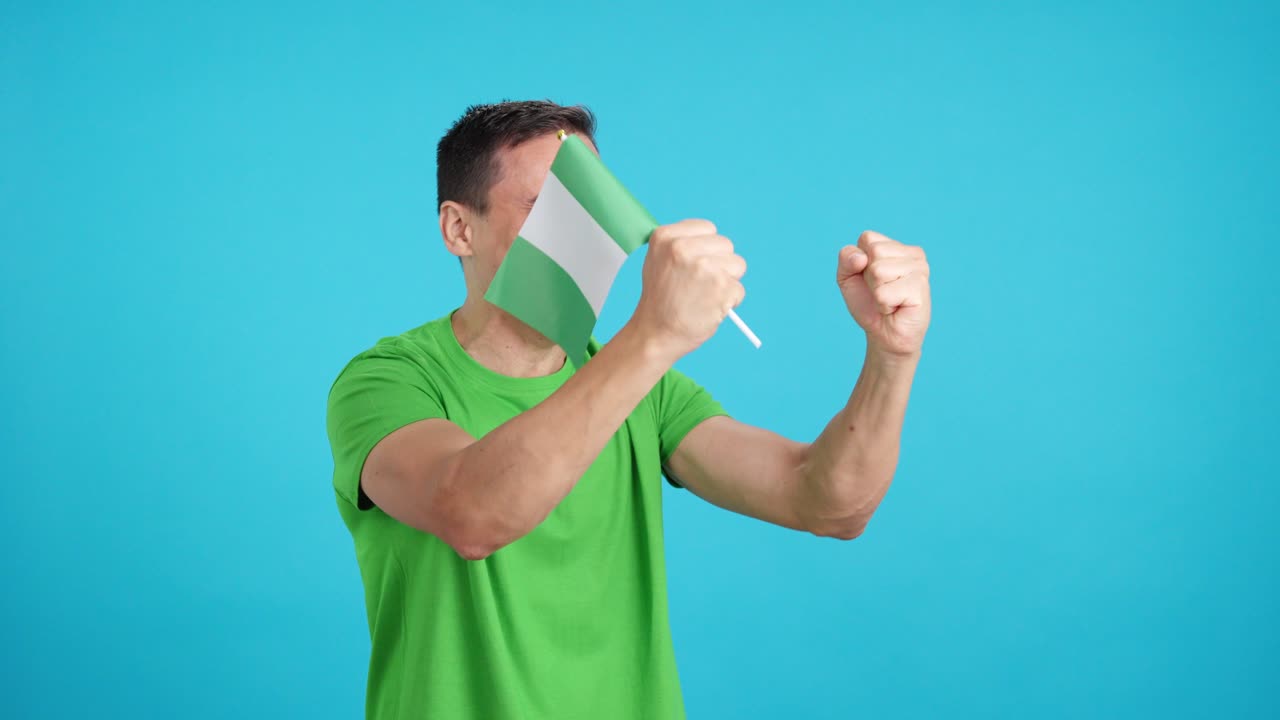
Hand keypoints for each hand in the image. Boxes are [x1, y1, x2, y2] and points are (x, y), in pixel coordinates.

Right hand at [630, 219, 746, 359]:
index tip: (695, 266)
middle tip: (700, 285)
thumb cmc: (660, 301)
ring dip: (728, 282)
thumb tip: (709, 240)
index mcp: (665, 236)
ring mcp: (704, 267)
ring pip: (738, 265)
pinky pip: (739, 289)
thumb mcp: (657, 261)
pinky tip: (709, 308)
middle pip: (726, 245)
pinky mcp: (721, 287)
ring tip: (705, 296)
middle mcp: (683, 247)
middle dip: (720, 265)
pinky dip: (730, 302)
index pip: (708, 228)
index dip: (707, 249)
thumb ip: (680, 244)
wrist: (656, 334)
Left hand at [838, 231, 930, 357]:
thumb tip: (861, 258)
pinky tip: (896, 308)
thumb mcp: (847, 278)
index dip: (859, 262)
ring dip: (877, 292)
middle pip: (874, 252)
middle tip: (881, 292)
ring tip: (890, 300)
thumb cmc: (869, 304)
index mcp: (897, 246)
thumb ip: (846, 259)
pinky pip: (884, 293)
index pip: (867, 238)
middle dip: (869, 278)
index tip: (870, 278)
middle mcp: (913, 254)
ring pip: (878, 271)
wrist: (884, 335)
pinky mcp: (920, 288)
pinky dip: (883, 305)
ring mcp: (920, 269)